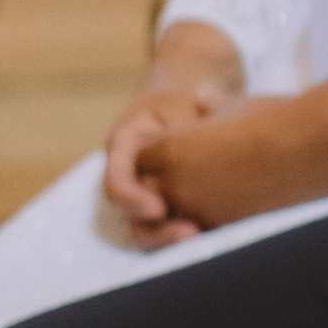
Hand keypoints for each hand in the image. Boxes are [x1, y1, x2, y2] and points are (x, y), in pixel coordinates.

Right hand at [103, 23, 244, 236]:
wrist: (190, 89)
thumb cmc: (186, 95)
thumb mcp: (182, 102)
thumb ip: (182, 125)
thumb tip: (192, 137)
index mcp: (124, 145)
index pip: (117, 181)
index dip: (134, 199)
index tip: (160, 209)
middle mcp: (129, 172)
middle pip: (131, 213)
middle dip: (156, 231)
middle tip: (190, 234)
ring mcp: (145, 190)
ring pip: (147, 225)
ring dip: (171, 238)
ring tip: (201, 237)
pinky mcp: (165, 201)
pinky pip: (167, 224)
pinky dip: (184, 231)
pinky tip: (211, 236)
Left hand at [129, 85, 327, 239]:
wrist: (313, 145)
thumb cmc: (275, 119)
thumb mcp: (235, 105)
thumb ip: (212, 105)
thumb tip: (203, 96)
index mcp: (171, 149)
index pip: (141, 161)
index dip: (159, 157)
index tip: (183, 152)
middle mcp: (176, 185)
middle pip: (150, 195)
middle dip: (164, 189)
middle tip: (195, 176)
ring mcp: (199, 211)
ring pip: (173, 218)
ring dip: (185, 210)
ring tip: (216, 193)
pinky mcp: (225, 229)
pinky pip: (204, 229)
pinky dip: (210, 222)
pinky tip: (234, 206)